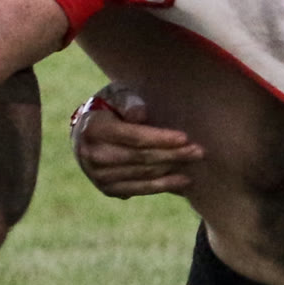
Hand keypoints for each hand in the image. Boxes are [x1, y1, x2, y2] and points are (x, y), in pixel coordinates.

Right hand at [71, 85, 202, 198]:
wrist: (84, 133)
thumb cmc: (109, 107)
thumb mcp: (116, 94)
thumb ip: (129, 101)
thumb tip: (141, 115)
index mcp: (94, 129)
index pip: (134, 137)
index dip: (160, 139)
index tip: (185, 138)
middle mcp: (93, 156)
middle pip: (141, 158)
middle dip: (172, 155)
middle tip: (198, 151)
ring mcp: (98, 176)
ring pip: (143, 175)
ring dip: (171, 170)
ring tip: (193, 162)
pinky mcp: (107, 189)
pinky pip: (140, 190)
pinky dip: (163, 186)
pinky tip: (182, 181)